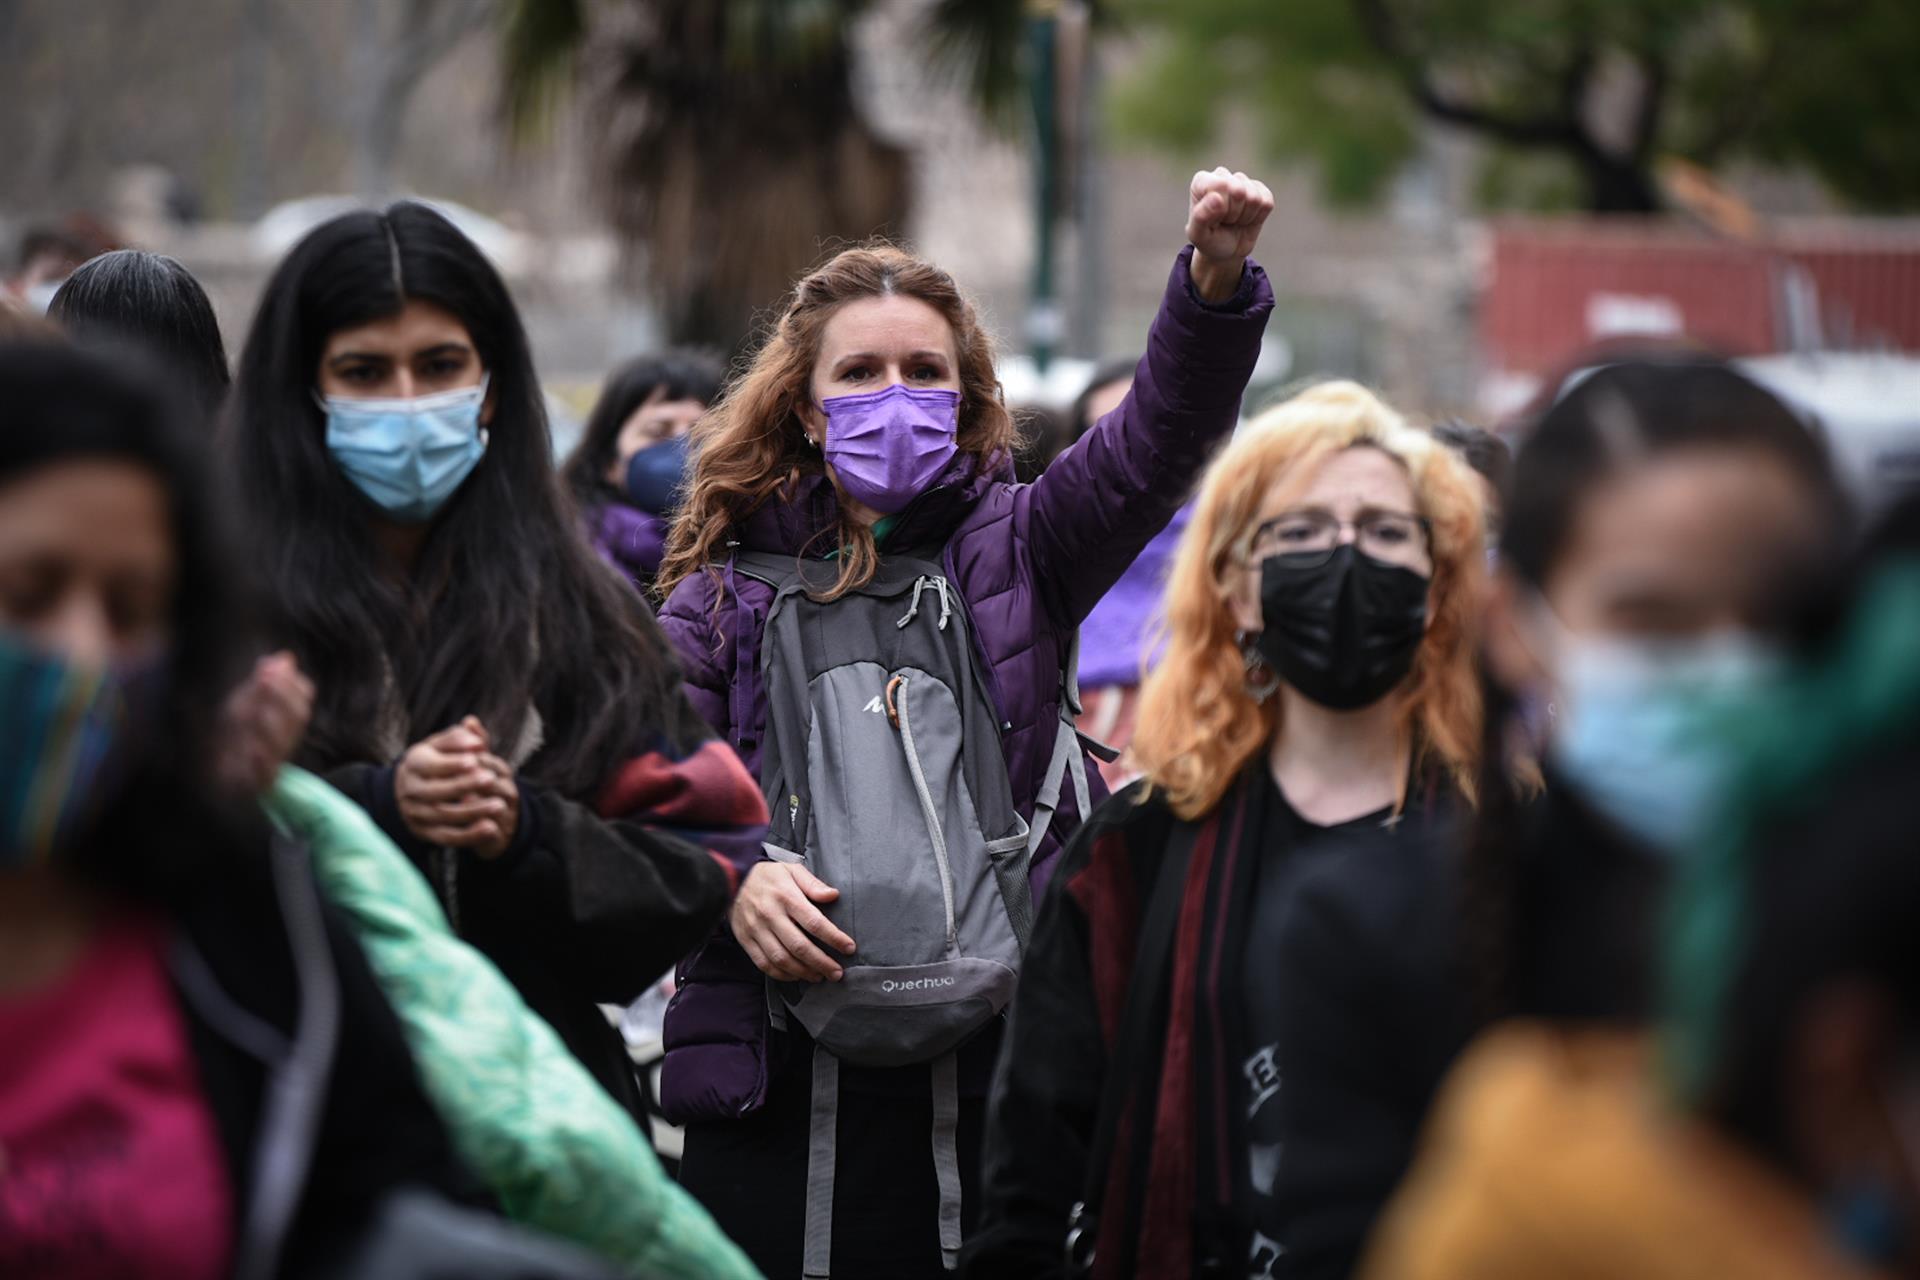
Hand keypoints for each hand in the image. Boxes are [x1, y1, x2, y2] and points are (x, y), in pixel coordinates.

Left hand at [217, 651, 314, 792]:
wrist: (214, 777)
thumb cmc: (233, 737)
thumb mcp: (243, 703)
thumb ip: (262, 682)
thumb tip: (286, 657)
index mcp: (286, 717)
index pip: (304, 695)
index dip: (291, 682)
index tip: (267, 671)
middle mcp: (286, 737)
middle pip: (299, 715)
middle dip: (282, 696)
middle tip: (261, 682)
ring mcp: (275, 760)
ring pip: (285, 742)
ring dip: (271, 723)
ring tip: (254, 714)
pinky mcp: (260, 782)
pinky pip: (269, 774)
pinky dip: (263, 761)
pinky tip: (253, 750)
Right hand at [395, 716, 515, 854]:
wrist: (407, 789)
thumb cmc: (432, 760)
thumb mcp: (440, 745)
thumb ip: (459, 739)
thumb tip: (477, 740)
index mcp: (414, 764)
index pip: (430, 765)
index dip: (452, 764)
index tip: (475, 760)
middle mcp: (410, 791)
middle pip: (436, 792)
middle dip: (464, 786)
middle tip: (491, 779)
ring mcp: (416, 814)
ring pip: (444, 815)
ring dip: (473, 812)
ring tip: (499, 805)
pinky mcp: (425, 833)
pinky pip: (447, 837)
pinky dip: (469, 835)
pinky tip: (490, 828)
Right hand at [729, 861, 857, 982]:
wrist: (729, 879)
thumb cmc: (768, 876)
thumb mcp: (791, 870)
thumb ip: (813, 884)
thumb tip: (833, 895)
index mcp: (786, 897)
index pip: (814, 922)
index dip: (834, 938)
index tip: (849, 947)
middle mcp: (770, 915)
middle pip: (800, 946)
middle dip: (822, 963)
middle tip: (837, 973)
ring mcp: (756, 930)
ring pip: (782, 959)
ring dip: (804, 972)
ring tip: (819, 976)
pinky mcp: (746, 940)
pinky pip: (764, 964)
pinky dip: (782, 974)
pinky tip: (796, 976)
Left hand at [1185, 166, 1274, 302]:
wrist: (1225, 254)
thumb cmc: (1207, 241)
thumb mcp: (1197, 234)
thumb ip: (1203, 215)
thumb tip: (1218, 197)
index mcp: (1203, 181)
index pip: (1219, 184)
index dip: (1218, 207)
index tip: (1212, 220)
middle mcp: (1223, 177)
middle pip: (1238, 189)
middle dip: (1232, 213)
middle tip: (1225, 224)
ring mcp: (1244, 183)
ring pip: (1253, 196)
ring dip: (1245, 216)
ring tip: (1235, 223)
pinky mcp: (1262, 193)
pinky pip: (1266, 202)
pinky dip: (1258, 217)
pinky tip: (1248, 221)